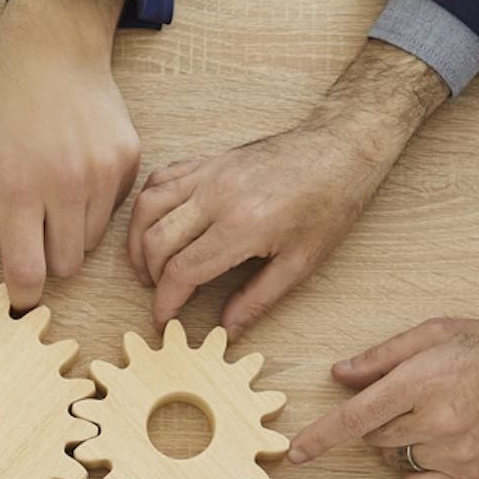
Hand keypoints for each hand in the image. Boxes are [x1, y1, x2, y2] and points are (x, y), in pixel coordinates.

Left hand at [0, 0, 139, 309]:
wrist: (54, 48)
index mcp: (18, 188)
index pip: (29, 273)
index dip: (21, 295)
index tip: (14, 297)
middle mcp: (66, 184)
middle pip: (65, 266)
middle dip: (46, 260)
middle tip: (30, 230)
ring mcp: (102, 173)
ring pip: (90, 243)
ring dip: (70, 234)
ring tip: (51, 195)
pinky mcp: (127, 161)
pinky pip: (112, 212)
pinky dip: (93, 206)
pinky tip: (75, 172)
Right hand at [128, 40, 445, 334]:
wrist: (341, 147)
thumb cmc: (329, 205)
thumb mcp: (301, 263)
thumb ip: (257, 300)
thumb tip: (226, 331)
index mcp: (243, 226)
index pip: (181, 271)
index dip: (166, 303)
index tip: (164, 321)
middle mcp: (217, 196)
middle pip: (156, 241)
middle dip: (150, 276)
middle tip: (160, 296)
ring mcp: (209, 174)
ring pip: (147, 208)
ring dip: (138, 241)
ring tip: (147, 266)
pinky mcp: (208, 161)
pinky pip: (160, 179)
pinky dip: (147, 206)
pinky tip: (156, 227)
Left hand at [287, 319, 478, 478]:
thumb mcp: (436, 332)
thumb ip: (382, 356)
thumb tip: (338, 375)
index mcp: (423, 380)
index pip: (356, 417)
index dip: (320, 437)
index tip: (295, 454)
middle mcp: (437, 420)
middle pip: (373, 438)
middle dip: (379, 422)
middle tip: (413, 400)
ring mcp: (455, 452)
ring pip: (394, 460)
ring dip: (399, 444)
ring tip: (436, 417)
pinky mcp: (470, 475)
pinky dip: (416, 474)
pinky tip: (440, 448)